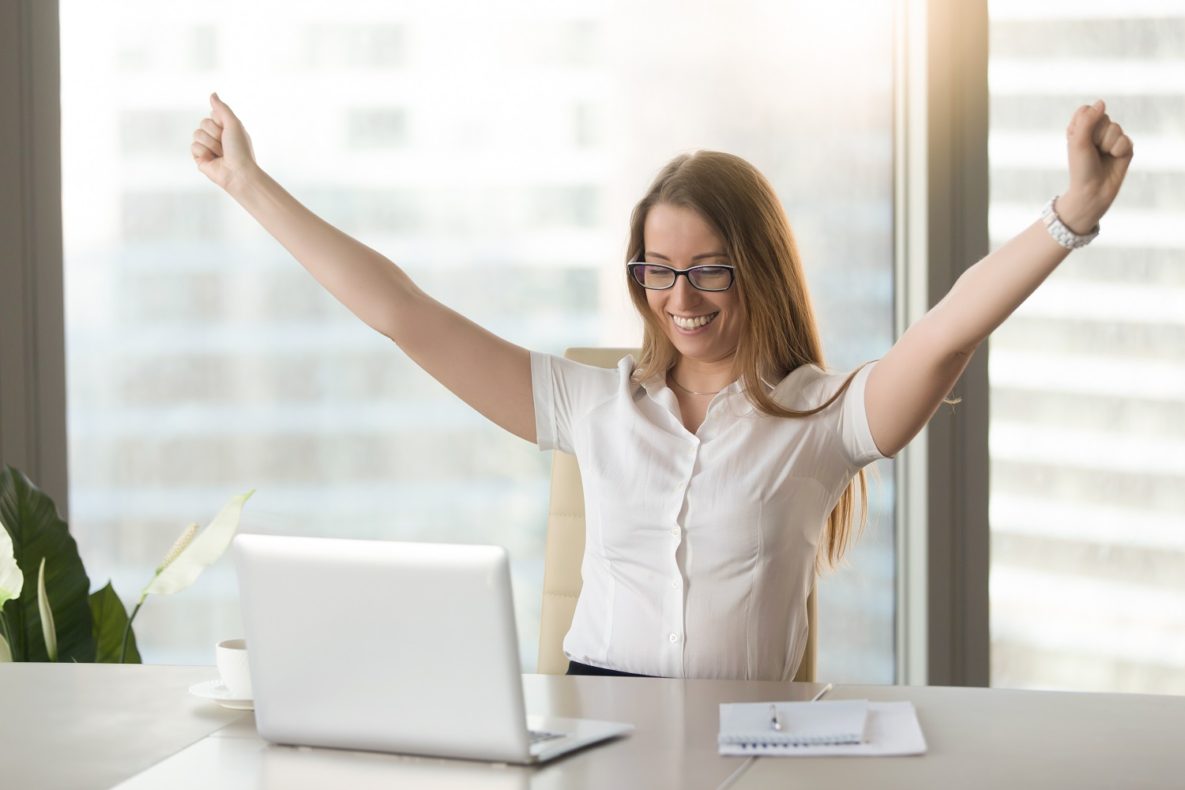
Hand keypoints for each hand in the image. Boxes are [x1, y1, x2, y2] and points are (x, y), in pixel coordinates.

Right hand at [191, 93, 258, 191]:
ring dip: (211, 144)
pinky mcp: (200, 158)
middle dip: (215, 133)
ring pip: (197, 134)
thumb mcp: (233, 124)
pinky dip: (204, 152)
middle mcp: (216, 137)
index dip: (220, 122)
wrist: (238, 172)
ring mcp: (207, 147)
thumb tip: (213, 94)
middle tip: (225, 145)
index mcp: (226, 128)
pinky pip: (193, 146)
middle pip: (203, 123)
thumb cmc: (240, 149)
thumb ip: (222, 108)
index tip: (230, 133)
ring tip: (221, 154)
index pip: (212, 114)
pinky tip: (213, 160)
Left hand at [1059, 99, 1133, 232]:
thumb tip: (1102, 102)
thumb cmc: (1081, 168)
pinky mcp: (1125, 147)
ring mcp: (1112, 139)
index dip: (1086, 123)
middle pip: (1103, 117)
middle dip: (1097, 135)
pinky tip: (1114, 159)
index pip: (1087, 110)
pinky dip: (1118, 151)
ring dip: (1107, 144)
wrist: (1093, 191)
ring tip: (1102, 156)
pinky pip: (1126, 140)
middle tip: (1092, 151)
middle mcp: (1096, 132)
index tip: (1081, 139)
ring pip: (1116, 128)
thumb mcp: (1078, 142)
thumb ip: (1087, 120)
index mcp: (1080, 128)